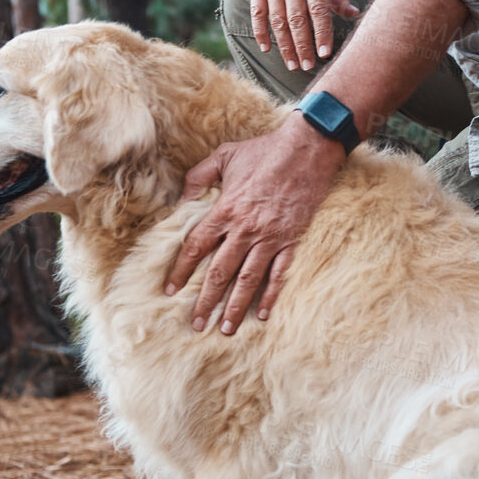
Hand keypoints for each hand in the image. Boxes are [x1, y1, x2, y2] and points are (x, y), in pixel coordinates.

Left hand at [164, 115, 346, 333]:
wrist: (308, 150)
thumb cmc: (265, 151)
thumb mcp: (225, 155)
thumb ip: (199, 176)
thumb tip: (183, 198)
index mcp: (226, 209)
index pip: (197, 247)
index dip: (182, 270)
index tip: (171, 289)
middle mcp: (245, 229)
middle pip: (220, 272)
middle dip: (206, 300)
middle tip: (196, 323)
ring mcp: (270, 237)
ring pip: (248, 280)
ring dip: (235, 306)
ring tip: (225, 328)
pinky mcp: (291, 240)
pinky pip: (279, 274)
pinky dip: (270, 295)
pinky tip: (261, 314)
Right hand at [245, 0, 360, 70]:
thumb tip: (352, 14)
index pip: (318, 8)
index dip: (323, 32)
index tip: (326, 53)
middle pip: (297, 18)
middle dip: (303, 45)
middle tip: (309, 66)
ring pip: (277, 19)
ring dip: (285, 45)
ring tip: (293, 64)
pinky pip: (257, 11)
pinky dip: (261, 32)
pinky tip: (267, 48)